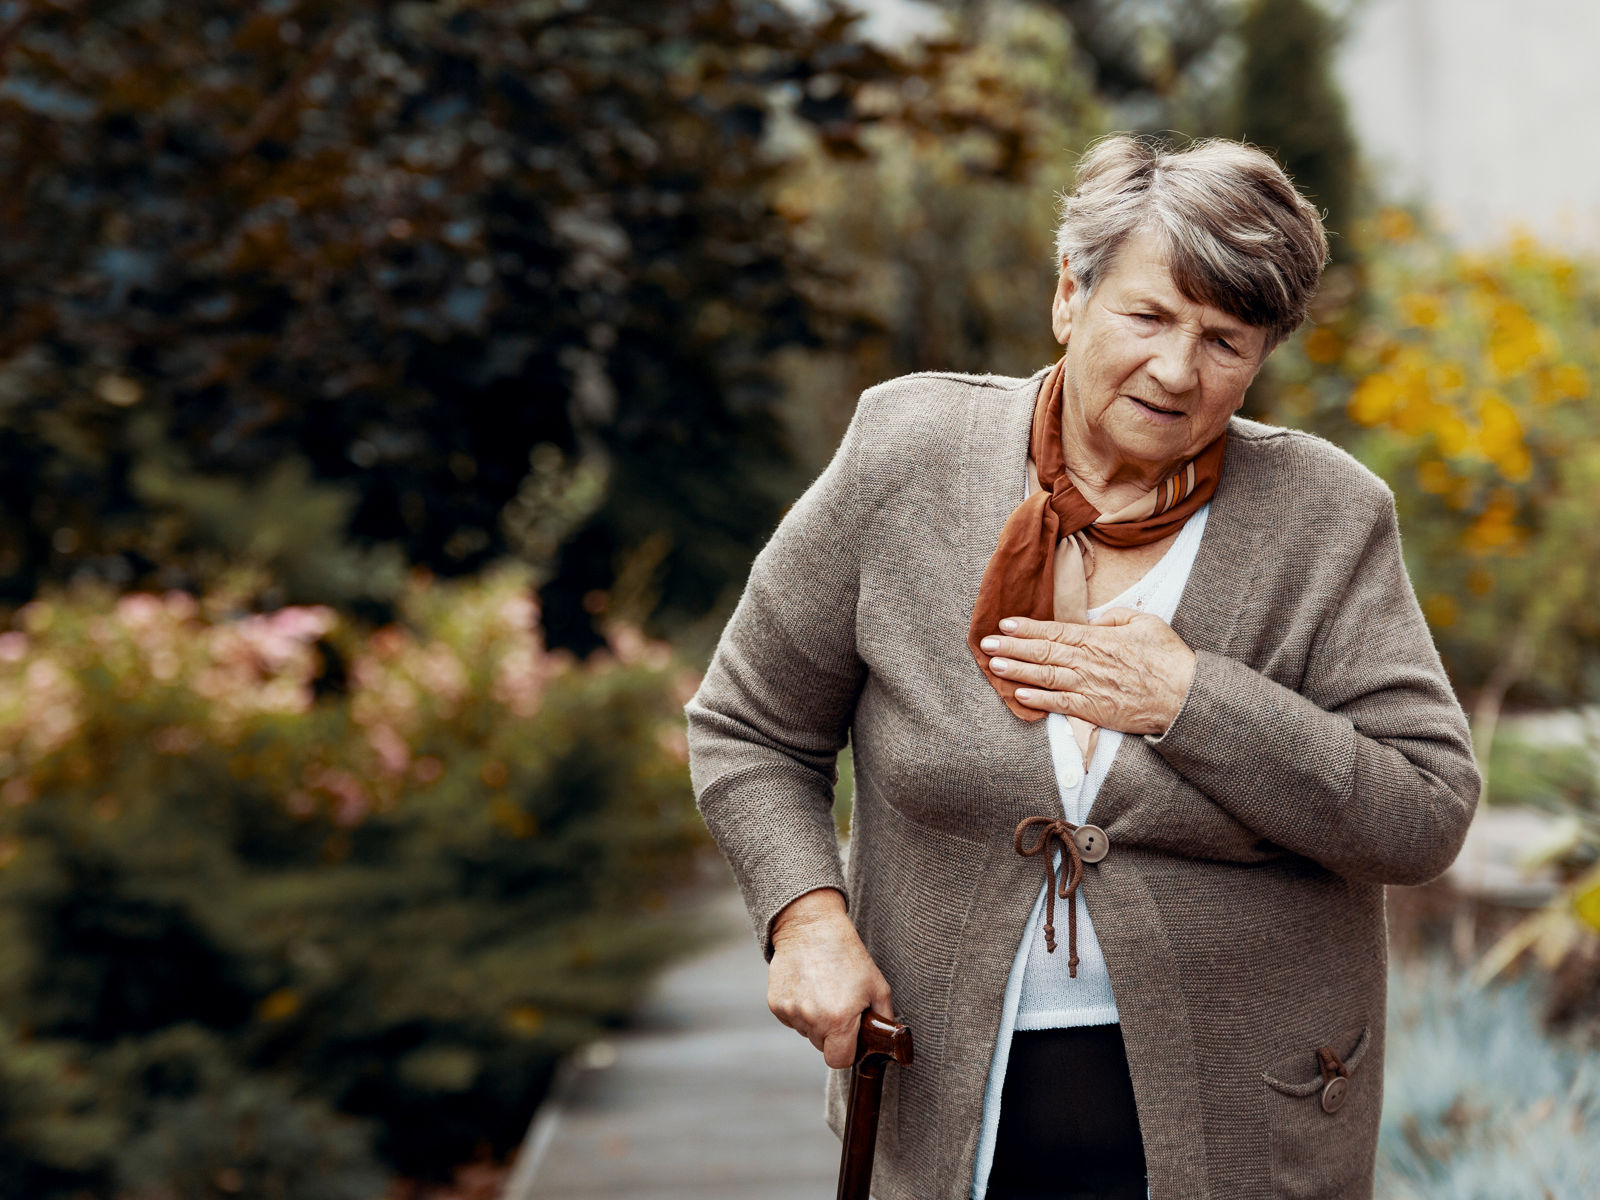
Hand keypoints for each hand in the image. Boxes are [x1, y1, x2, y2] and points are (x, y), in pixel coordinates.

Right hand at [767, 888, 893, 1068]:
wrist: (812, 927)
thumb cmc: (849, 955)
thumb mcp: (878, 986)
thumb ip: (884, 1020)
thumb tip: (888, 1044)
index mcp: (839, 1020)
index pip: (839, 1061)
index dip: (847, 1051)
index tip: (851, 1036)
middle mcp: (811, 1019)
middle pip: (821, 1046)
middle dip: (832, 1033)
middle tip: (838, 1004)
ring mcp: (791, 1011)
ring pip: (806, 1032)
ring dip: (814, 1020)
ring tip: (822, 990)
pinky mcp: (775, 1003)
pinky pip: (791, 1019)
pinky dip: (799, 1009)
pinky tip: (807, 986)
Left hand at [979, 608, 1195, 734]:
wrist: (1184, 696)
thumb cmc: (1168, 658)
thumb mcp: (1145, 623)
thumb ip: (1115, 617)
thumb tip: (1094, 619)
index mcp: (1098, 638)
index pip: (1054, 630)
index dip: (1027, 627)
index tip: (1005, 623)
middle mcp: (1087, 661)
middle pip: (1042, 652)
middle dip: (1011, 647)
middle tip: (986, 642)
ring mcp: (1088, 686)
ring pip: (1044, 676)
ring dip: (1016, 670)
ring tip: (993, 665)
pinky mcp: (1093, 710)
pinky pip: (1059, 704)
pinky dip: (1037, 699)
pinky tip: (1017, 694)